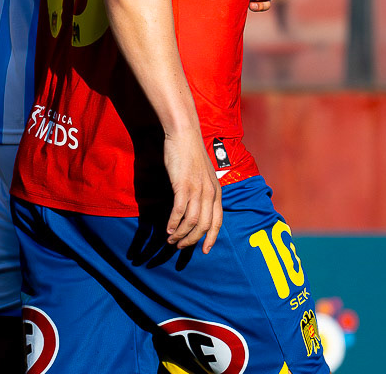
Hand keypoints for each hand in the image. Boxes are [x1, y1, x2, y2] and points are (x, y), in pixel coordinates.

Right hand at [164, 126, 221, 251]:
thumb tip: (195, 207)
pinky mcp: (183, 185)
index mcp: (217, 191)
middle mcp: (210, 192)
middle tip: (180, 246)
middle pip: (204, 225)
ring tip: (171, 239)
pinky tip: (167, 228)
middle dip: (192, 240)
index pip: (218, 221)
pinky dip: (174, 223)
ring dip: (181, 234)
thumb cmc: (191, 154)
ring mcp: (197, 189)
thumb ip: (203, 191)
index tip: (205, 251)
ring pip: (192, 221)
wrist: (184, 134)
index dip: (211, 238)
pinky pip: (179, 210)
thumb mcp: (203, 175)